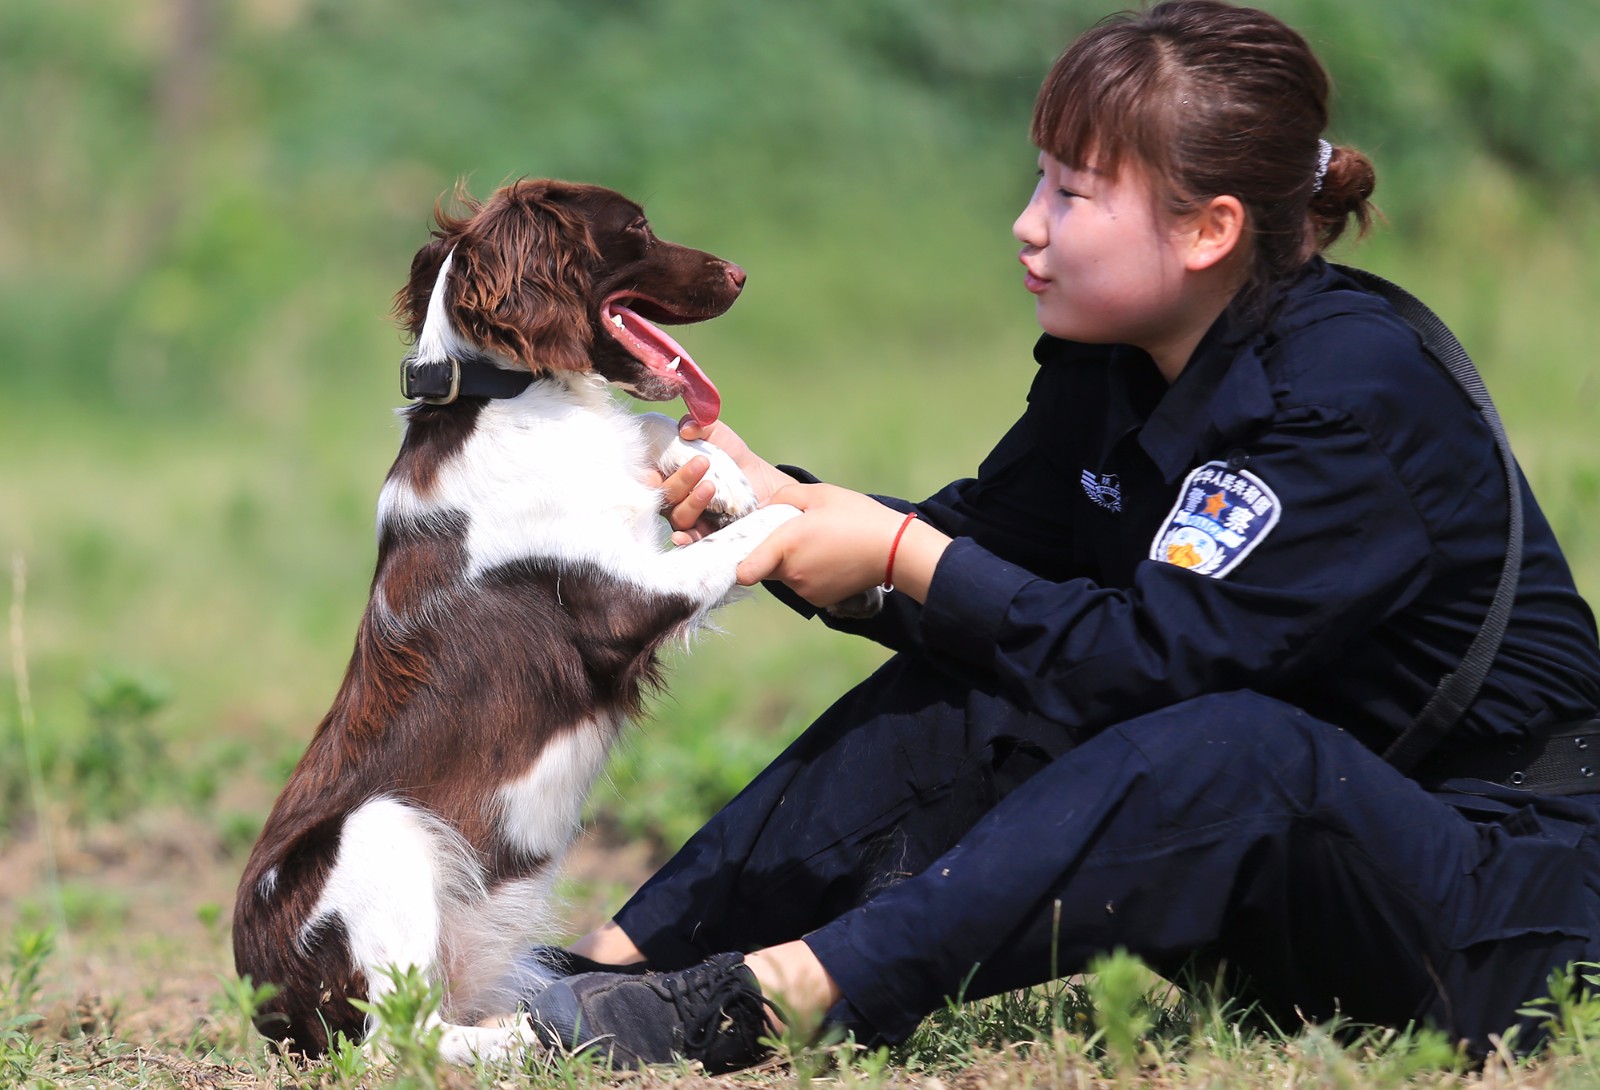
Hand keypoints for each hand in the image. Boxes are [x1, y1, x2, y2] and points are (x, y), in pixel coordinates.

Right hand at [648, 417, 797, 543]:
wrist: (759, 477)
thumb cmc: (729, 453)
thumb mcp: (715, 432)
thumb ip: (699, 424)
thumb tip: (685, 428)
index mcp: (667, 471)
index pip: (648, 477)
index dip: (645, 476)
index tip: (654, 473)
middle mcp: (672, 496)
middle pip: (665, 495)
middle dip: (681, 480)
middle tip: (702, 463)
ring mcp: (687, 516)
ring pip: (678, 516)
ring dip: (691, 502)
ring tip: (711, 486)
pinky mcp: (704, 532)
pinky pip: (690, 539)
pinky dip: (686, 539)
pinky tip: (686, 537)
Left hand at [736, 484, 949, 605]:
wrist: (894, 550)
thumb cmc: (857, 516)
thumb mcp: (819, 493)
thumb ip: (783, 497)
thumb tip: (763, 510)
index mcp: (786, 544)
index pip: (744, 571)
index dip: (737, 562)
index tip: (742, 551)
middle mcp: (791, 573)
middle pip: (763, 565)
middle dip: (770, 551)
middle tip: (794, 533)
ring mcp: (804, 591)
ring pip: (784, 575)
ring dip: (792, 562)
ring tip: (819, 543)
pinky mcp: (818, 602)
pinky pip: (801, 586)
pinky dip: (808, 574)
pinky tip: (830, 558)